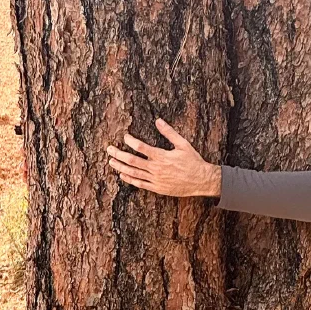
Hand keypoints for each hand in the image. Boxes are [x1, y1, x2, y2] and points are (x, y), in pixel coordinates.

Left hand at [107, 119, 221, 197]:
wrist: (201, 180)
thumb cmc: (193, 161)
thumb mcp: (183, 144)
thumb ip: (169, 133)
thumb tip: (158, 120)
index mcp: (162, 156)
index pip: (141, 147)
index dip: (131, 141)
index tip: (125, 137)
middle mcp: (156, 169)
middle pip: (132, 161)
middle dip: (119, 154)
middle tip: (109, 149)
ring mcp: (156, 180)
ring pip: (134, 173)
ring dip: (121, 167)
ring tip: (111, 162)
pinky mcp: (158, 189)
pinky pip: (141, 184)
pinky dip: (130, 180)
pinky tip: (123, 175)